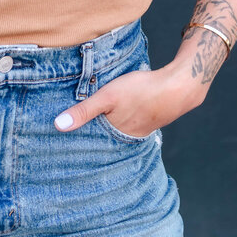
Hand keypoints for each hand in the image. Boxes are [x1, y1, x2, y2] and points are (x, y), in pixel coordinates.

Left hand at [53, 61, 207, 135]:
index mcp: (113, 135)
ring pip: (114, 135)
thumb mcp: (107, 97)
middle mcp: (125, 138)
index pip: (89, 145)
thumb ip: (84, 111)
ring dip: (103, 133)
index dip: (76, 145)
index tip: (60, 149)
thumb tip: (58, 126)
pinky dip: (118, 126)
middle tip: (69, 145)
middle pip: (102, 141)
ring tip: (88, 134)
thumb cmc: (141, 90)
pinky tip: (115, 121)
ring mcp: (137, 132)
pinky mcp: (146, 123)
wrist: (178, 88)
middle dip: (88, 141)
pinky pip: (126, 128)